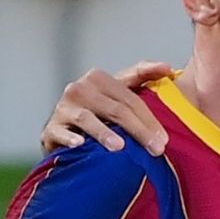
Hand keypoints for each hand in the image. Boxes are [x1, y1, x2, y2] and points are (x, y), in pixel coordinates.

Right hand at [41, 61, 172, 154]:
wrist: (66, 133)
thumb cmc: (102, 112)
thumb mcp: (121, 92)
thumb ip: (143, 75)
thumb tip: (169, 68)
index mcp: (99, 79)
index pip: (131, 98)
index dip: (150, 119)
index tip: (165, 138)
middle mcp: (79, 89)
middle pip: (115, 109)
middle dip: (139, 131)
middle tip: (156, 150)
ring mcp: (63, 108)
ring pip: (88, 119)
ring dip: (104, 133)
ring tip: (120, 147)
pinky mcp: (50, 128)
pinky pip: (59, 132)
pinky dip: (69, 138)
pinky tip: (80, 144)